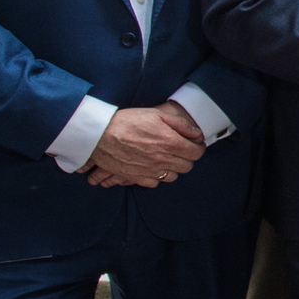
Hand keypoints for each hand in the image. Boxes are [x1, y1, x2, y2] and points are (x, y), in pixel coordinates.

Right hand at [87, 102, 205, 185]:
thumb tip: (196, 134)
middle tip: (180, 150)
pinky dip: (157, 177)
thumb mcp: (157, 115)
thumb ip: (181, 125)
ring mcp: (150, 171)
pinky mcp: (137, 177)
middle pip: (187, 167)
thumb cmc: (128, 121)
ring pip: (172, 177)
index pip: (196, 153)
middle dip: (186, 158)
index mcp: (171, 143)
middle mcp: (163, 160)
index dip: (197, 148)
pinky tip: (152, 166)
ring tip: (166, 158)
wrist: (100, 134)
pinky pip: (155, 183)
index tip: (194, 144)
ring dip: (173, 168)